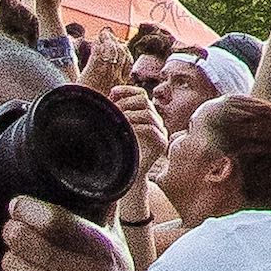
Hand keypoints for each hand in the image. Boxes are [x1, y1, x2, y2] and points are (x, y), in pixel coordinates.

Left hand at [0, 196, 155, 270]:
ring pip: (11, 268)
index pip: (57, 221)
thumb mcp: (117, 249)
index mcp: (103, 250)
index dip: (28, 209)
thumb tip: (100, 173)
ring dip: (11, 264)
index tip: (17, 206)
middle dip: (13, 234)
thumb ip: (104, 213)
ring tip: (22, 265)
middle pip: (24, 242)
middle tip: (13, 233)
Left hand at [102, 77, 166, 215]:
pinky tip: (126, 129)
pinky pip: (152, 129)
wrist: (126, 179)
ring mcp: (161, 133)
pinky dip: (137, 126)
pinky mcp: (161, 145)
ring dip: (130, 114)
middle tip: (114, 109)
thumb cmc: (118, 154)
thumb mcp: (115, 130)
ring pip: (149, 113)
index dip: (127, 90)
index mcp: (146, 116)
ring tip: (118, 119)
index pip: (141, 94)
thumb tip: (109, 95)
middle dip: (127, 101)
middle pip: (145, 100)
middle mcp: (156, 122)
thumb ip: (115, 114)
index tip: (112, 93)